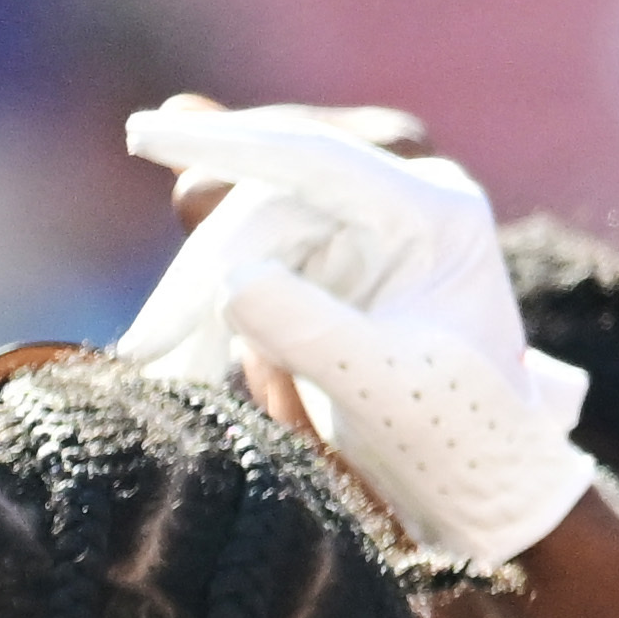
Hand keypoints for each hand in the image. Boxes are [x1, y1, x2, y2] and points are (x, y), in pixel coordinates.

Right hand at [113, 102, 590, 561]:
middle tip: (148, 352)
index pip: (312, 158)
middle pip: (267, 207)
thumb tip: (228, 276)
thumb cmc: (450, 439)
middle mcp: (400, 206)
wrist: (477, 486)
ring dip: (200, 306)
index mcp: (433, 211)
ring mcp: (363, 236)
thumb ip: (310, 329)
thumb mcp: (381, 387)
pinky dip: (213, 319)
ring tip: (169, 376)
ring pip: (249, 242)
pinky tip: (192, 367)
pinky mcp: (333, 271)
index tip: (141, 131)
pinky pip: (251, 272)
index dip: (223, 141)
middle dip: (200, 274)